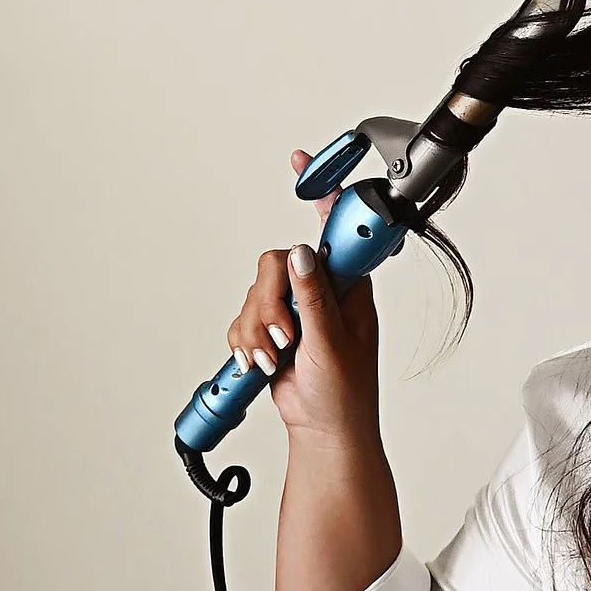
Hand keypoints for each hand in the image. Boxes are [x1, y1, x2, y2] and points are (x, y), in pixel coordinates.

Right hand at [225, 147, 383, 450]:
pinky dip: (245, 341)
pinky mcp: (270, 326)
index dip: (319, 195)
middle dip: (270, 304)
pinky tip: (259, 363)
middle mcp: (319, 290)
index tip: (300, 159)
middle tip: (284, 337)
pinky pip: (242, 317)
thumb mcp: (332, 345)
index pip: (334, 230)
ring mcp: (293, 308)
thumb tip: (303, 254)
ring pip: (254, 292)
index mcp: (348, 286)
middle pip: (276, 263)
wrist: (323, 430)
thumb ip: (315, 299)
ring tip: (275, 359)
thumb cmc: (345, 394)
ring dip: (257, 330)